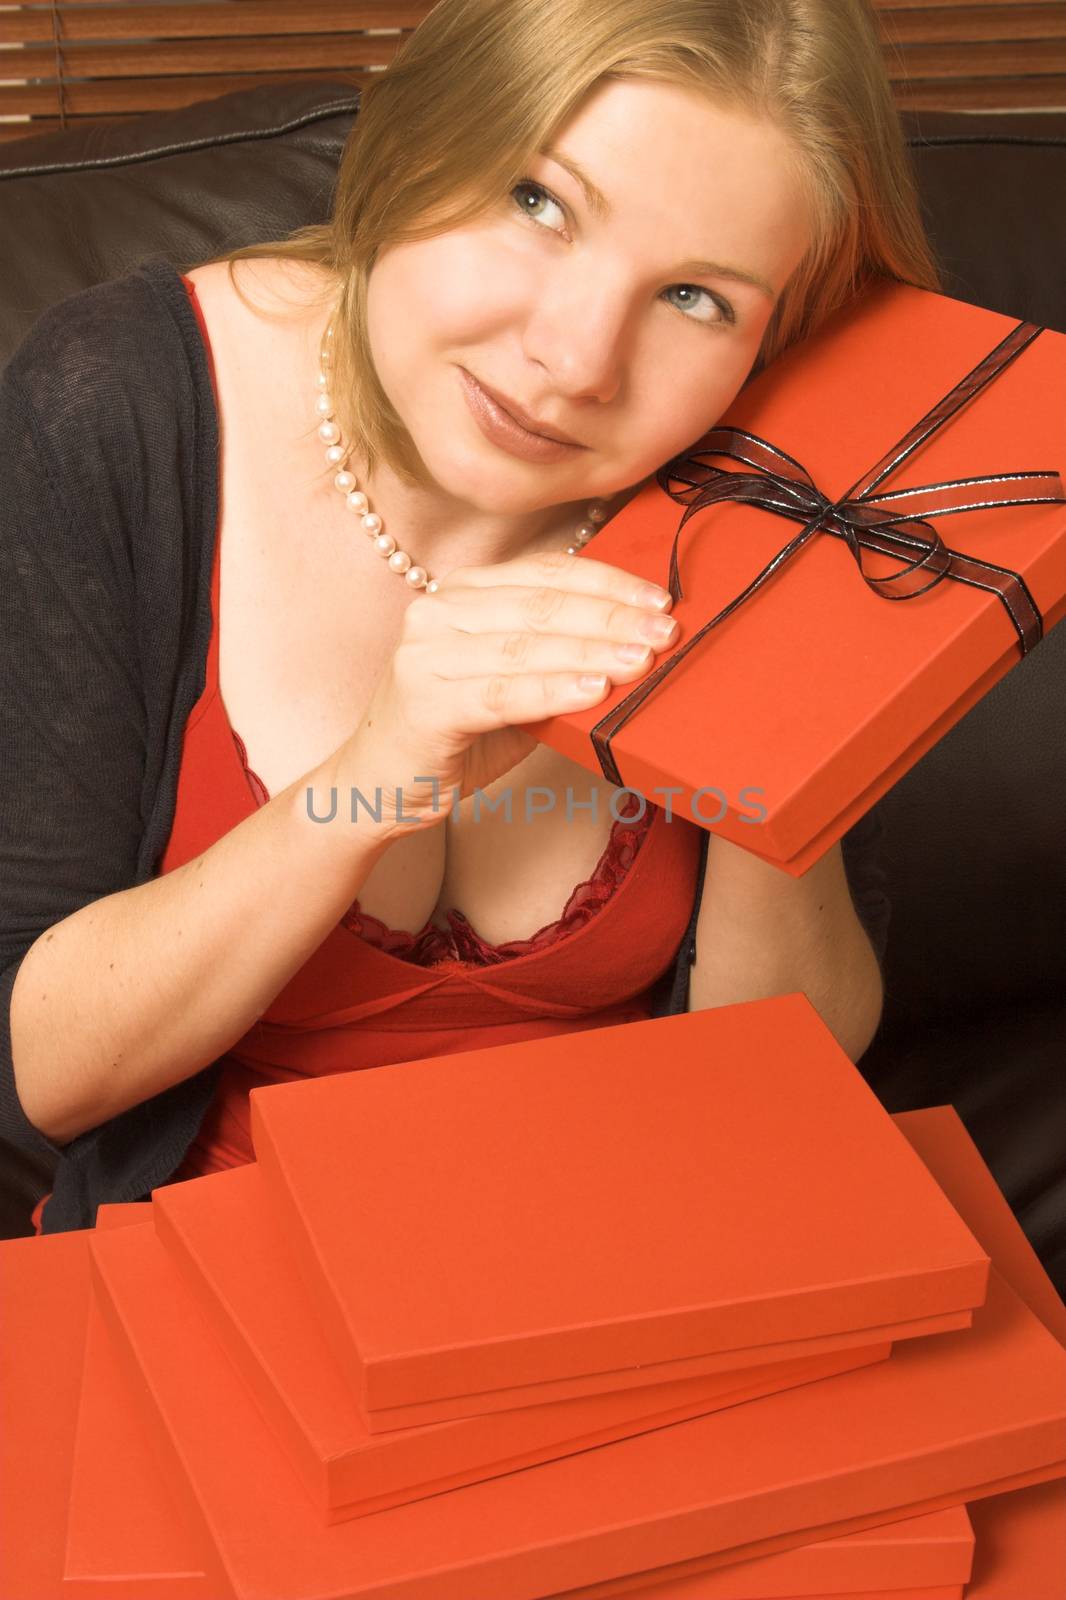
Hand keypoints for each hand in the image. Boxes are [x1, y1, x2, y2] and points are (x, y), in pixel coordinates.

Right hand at [330, 549, 679, 836]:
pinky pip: (503, 692)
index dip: (608, 583)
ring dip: (592, 652)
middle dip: (611, 617)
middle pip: (541, 605)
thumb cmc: (455, 732)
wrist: (381, 784)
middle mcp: (438, 611)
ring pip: (526, 645)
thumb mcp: (511, 682)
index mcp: (463, 592)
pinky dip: (553, 690)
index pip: (547, 573)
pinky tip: (593, 692)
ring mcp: (425, 654)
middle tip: (663, 632)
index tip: (659, 600)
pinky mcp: (425, 702)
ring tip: (640, 661)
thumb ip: (556, 656)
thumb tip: (635, 644)